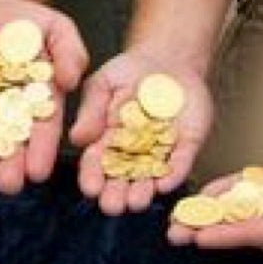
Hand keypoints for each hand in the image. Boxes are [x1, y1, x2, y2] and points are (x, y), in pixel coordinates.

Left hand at [0, 0, 88, 195]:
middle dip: (10, 165)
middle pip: (13, 141)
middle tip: (9, 185)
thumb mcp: (60, 31)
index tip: (39, 172)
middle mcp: (12, 109)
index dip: (41, 151)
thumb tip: (70, 81)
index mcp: (42, 99)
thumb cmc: (35, 24)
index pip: (44, 129)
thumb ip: (70, 54)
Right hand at [69, 49, 210, 213]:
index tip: (90, 188)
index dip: (93, 176)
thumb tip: (76, 138)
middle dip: (117, 193)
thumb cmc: (130, 69)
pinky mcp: (186, 145)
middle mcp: (133, 151)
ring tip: (136, 202)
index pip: (98, 163)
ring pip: (150, 176)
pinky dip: (174, 174)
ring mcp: (160, 150)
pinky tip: (165, 184)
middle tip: (112, 205)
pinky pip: (180, 162)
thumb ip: (91, 110)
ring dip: (143, 191)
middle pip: (123, 177)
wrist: (167, 58)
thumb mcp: (103, 84)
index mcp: (108, 139)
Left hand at [165, 125, 262, 251]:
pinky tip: (208, 193)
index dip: (237, 235)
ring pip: (249, 209)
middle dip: (213, 230)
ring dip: (214, 212)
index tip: (205, 238)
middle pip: (251, 228)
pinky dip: (233, 190)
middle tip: (173, 236)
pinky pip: (259, 189)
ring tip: (176, 219)